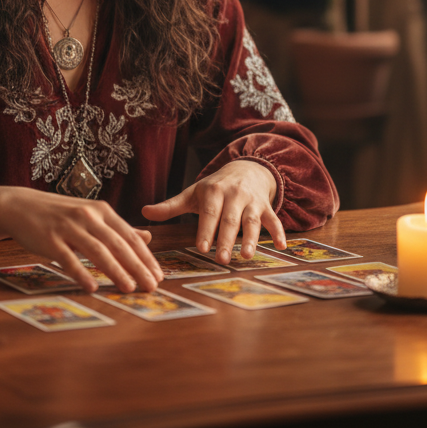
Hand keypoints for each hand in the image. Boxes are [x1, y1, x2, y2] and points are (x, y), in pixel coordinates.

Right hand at [0, 186, 161, 292]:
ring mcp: (69, 227)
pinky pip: (68, 258)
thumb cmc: (60, 214)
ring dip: (115, 271)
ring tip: (129, 289)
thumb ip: (119, 228)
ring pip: (97, 251)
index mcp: (102, 211)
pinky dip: (81, 273)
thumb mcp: (92, 215)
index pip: (130, 237)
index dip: (146, 257)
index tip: (158, 276)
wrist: (21, 206)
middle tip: (151, 287)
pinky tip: (92, 287)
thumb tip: (148, 238)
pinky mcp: (50, 239)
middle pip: (118, 245)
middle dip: (137, 267)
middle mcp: (88, 217)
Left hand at [141, 160, 285, 263]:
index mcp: (213, 192)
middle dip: (226, 239)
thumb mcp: (193, 193)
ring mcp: (252, 201)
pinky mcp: (267, 207)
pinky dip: (280, 233)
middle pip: (230, 220)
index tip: (201, 248)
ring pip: (253, 221)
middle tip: (221, 259)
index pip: (209, 212)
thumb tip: (143, 213)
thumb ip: (170, 206)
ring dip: (252, 239)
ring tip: (247, 256)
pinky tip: (283, 247)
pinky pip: (275, 220)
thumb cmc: (215, 187)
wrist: (247, 168)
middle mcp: (234, 196)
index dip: (206, 230)